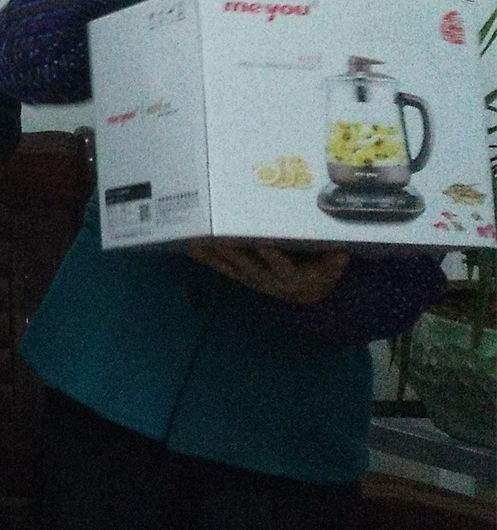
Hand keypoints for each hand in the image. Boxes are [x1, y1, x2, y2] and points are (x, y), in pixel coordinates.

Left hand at [188, 239, 348, 305]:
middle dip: (233, 251)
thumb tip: (342, 249)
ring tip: (194, 239)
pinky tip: (188, 246)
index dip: (273, 257)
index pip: (282, 267)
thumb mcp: (332, 267)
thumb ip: (335, 260)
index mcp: (293, 277)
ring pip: (229, 266)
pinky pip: (220, 267)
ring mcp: (251, 278)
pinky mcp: (240, 275)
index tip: (264, 244)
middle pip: (248, 265)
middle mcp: (268, 279)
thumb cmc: (321, 272)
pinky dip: (205, 257)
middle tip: (218, 235)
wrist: (307, 293)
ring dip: (212, 254)